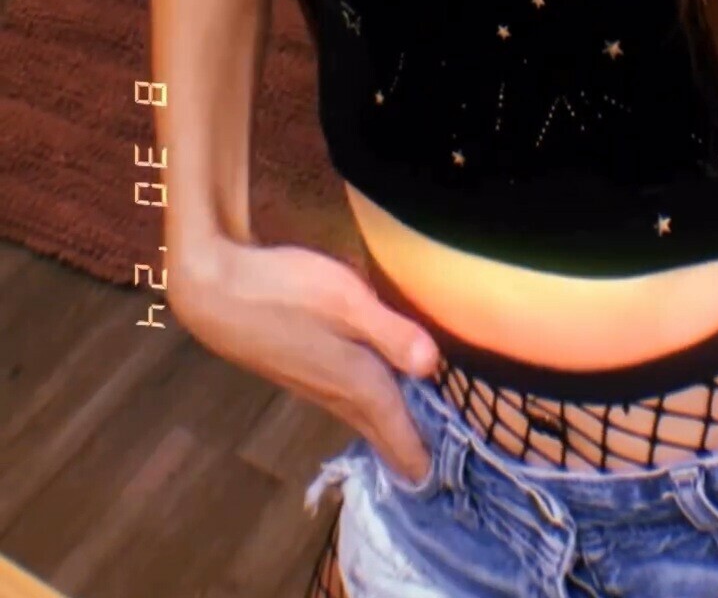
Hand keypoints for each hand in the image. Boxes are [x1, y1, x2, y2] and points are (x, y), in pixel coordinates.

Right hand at [170, 235, 441, 484]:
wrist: (216, 294)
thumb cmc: (284, 292)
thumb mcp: (346, 300)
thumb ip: (391, 331)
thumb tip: (434, 366)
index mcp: (357, 382)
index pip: (399, 433)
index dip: (422, 459)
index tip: (443, 483)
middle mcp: (338, 394)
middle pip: (380, 432)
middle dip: (407, 454)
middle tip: (436, 470)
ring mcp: (314, 386)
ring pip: (362, 419)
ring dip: (388, 434)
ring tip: (412, 443)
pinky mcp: (299, 372)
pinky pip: (346, 403)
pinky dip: (368, 411)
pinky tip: (371, 400)